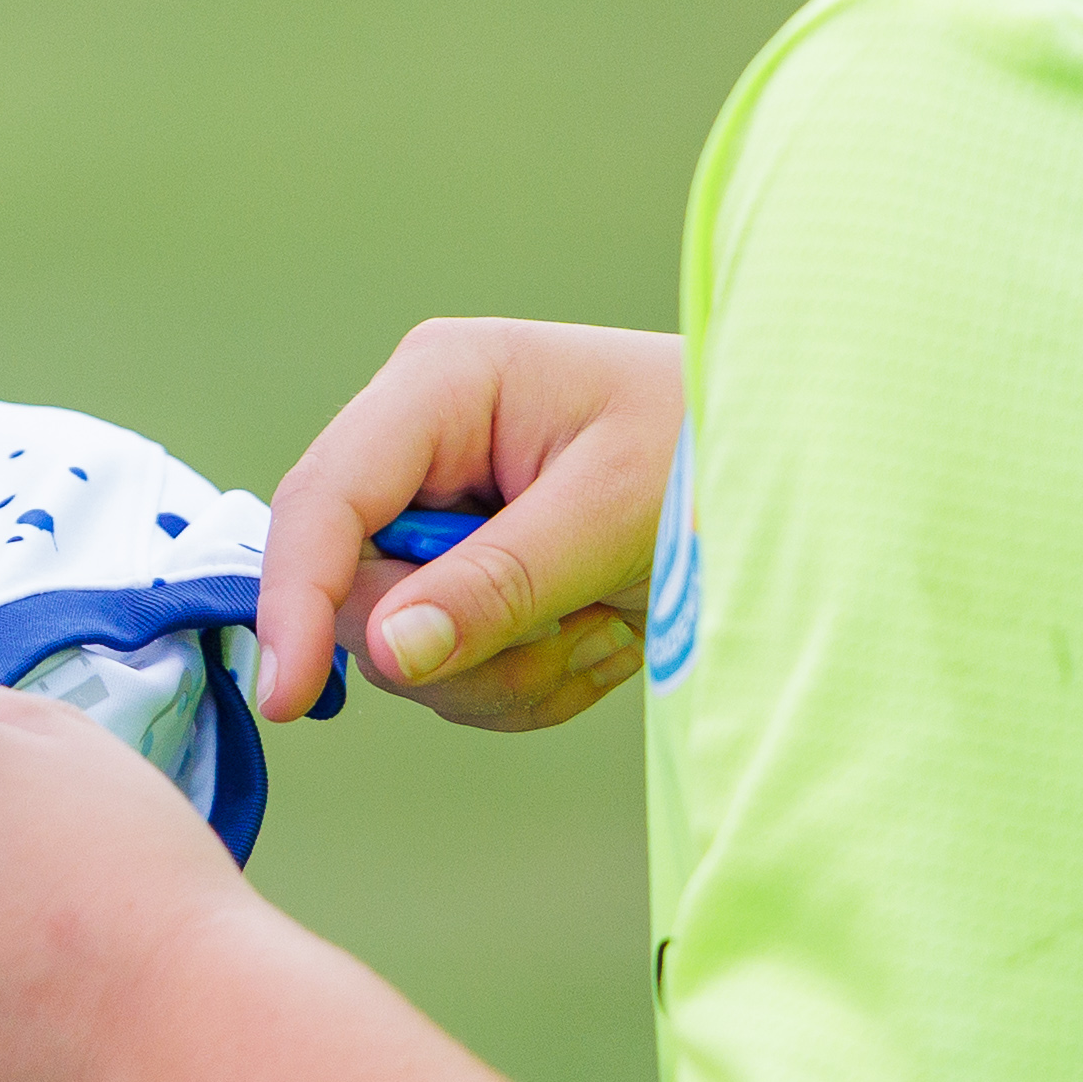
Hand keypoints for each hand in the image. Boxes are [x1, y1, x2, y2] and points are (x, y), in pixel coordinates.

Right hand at [250, 318, 679, 729]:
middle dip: (461, 643)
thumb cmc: (712, 450)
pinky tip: (600, 636)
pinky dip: (531, 681)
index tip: (287, 697)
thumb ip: (498, 580)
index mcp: (439, 384)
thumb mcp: (615, 512)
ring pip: (403, 648)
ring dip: (510, 669)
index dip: (296, 598)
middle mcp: (417, 447)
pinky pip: (453, 672)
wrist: (794, 471)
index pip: (326, 499)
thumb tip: (385, 651)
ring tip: (604, 627)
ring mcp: (438, 516)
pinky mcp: (465, 577)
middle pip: (358, 590)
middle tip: (574, 631)